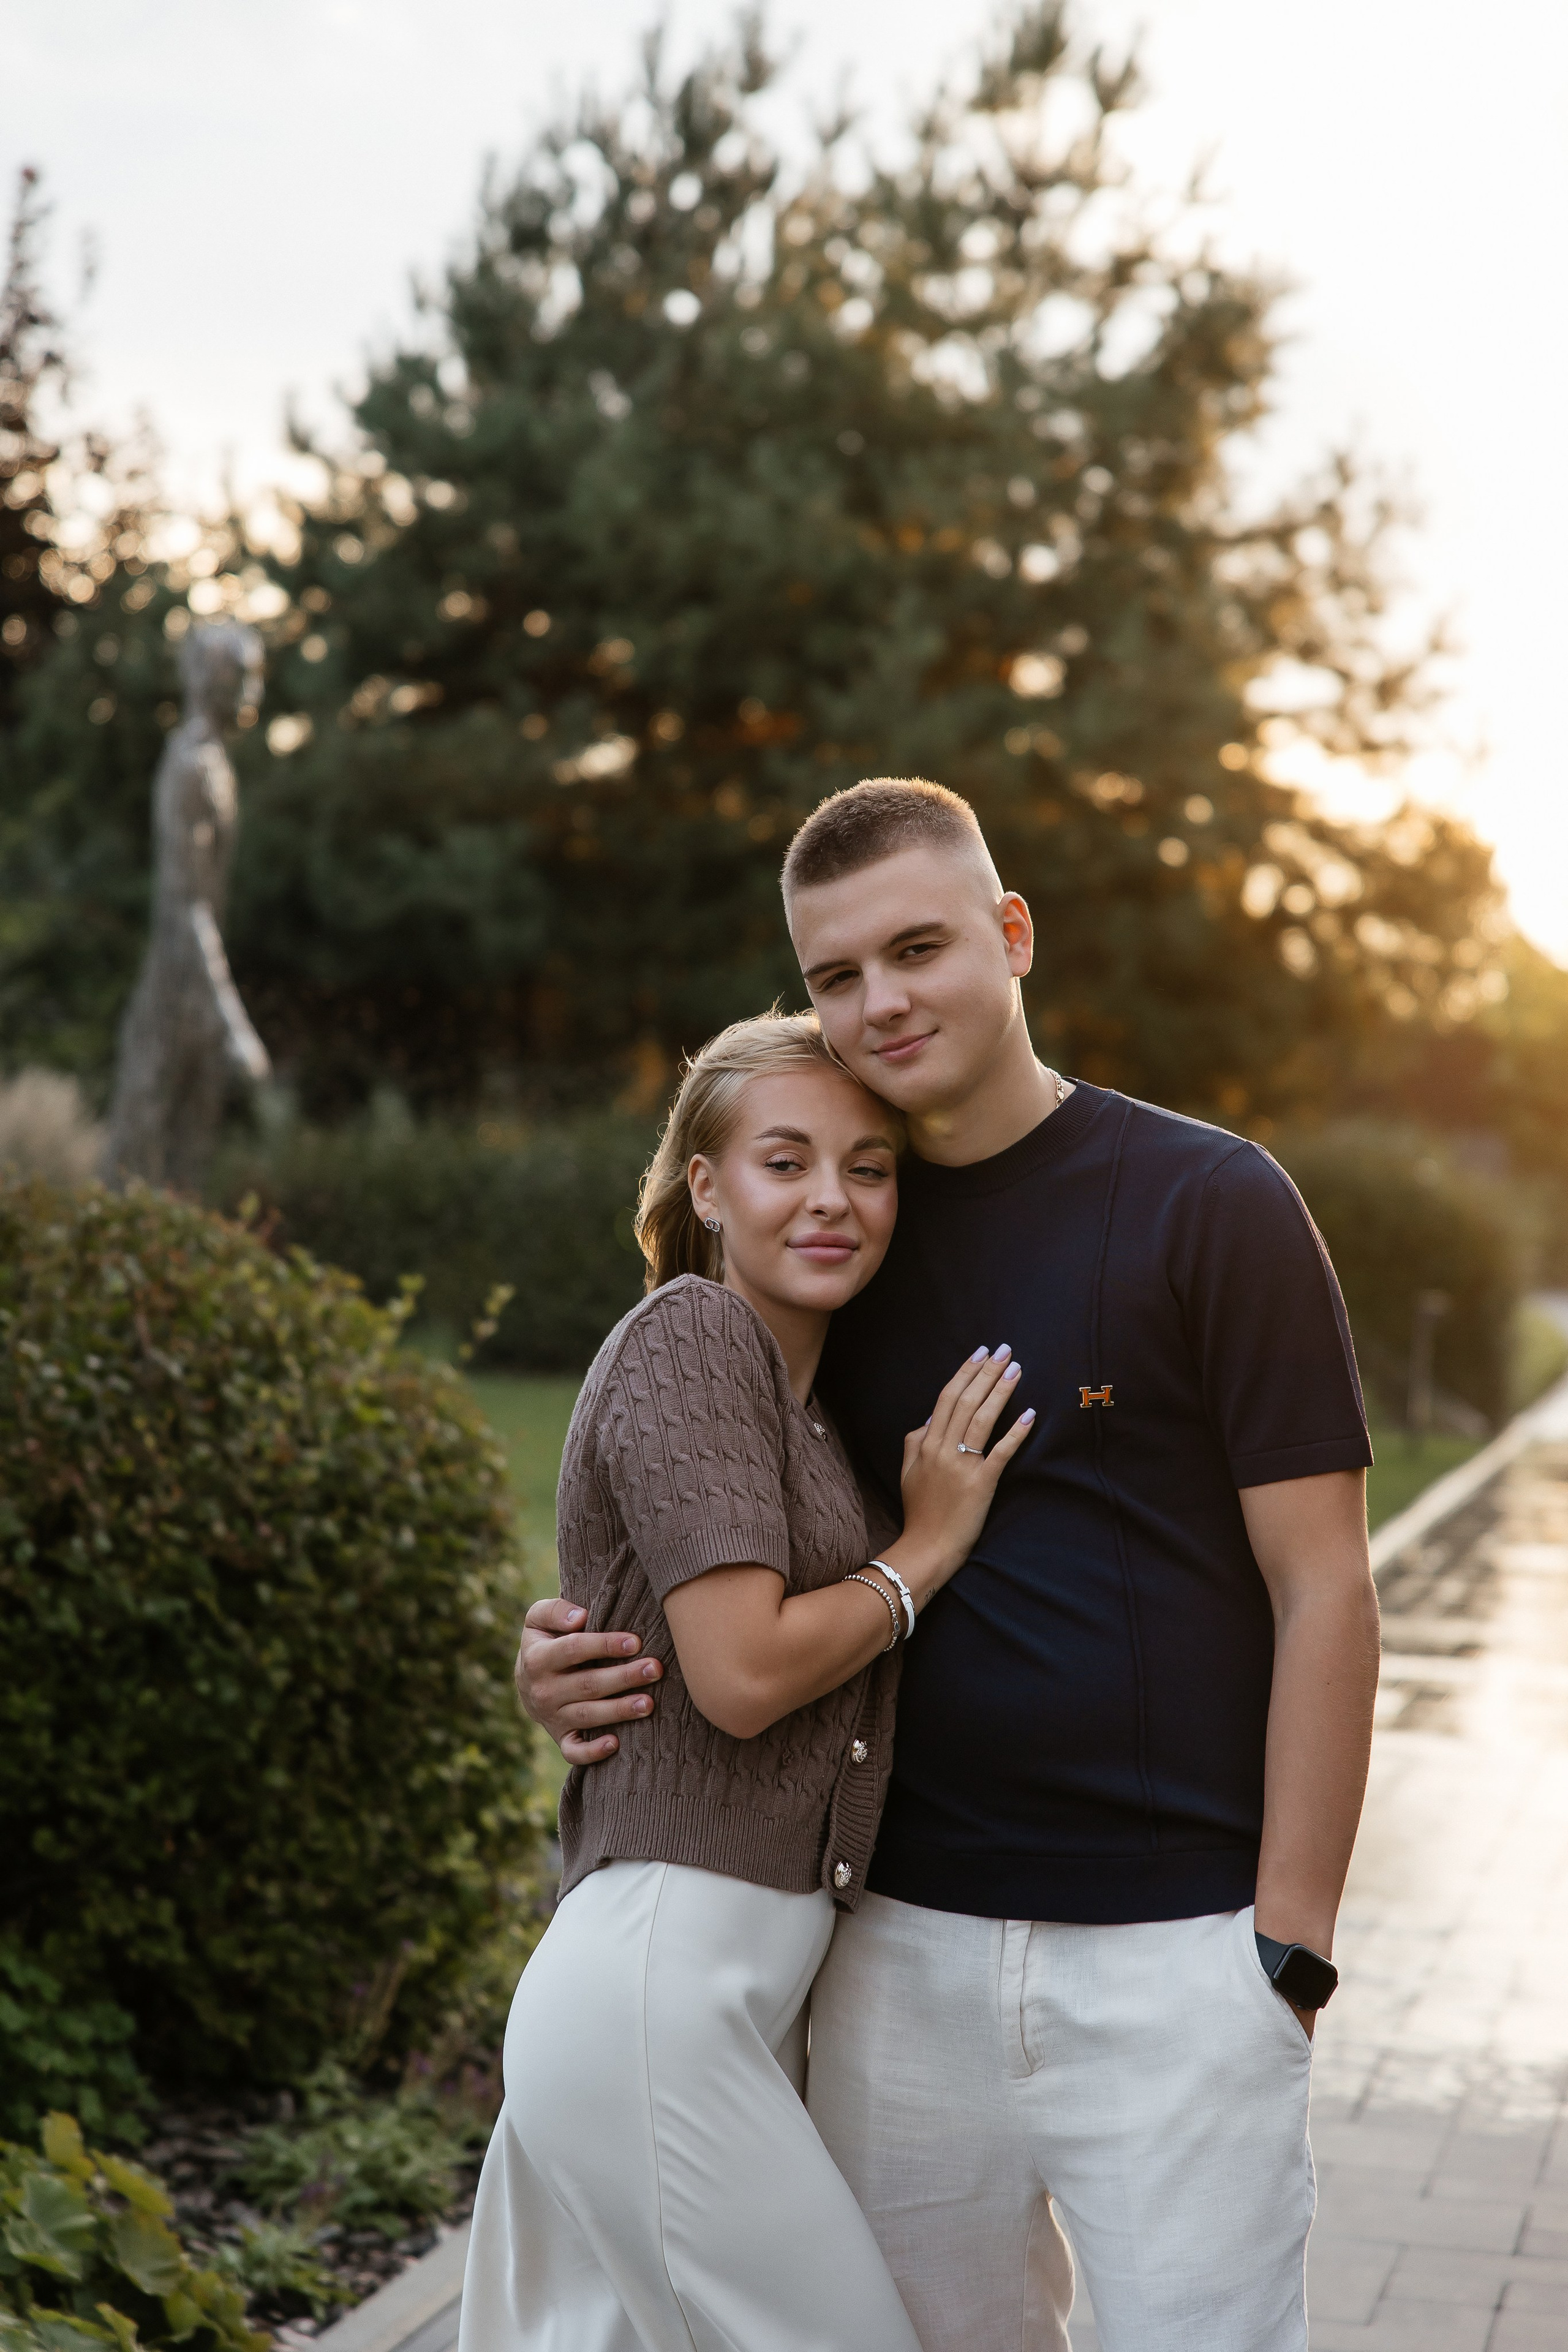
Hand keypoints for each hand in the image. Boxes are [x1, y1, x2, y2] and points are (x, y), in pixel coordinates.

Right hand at [514, 1595, 663, 1765]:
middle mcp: (544, 1690)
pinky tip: (616, 1743)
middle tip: (655, 1669)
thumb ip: (554, 1611)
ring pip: (588, 1716)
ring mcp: (552, 1717)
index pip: (574, 1649)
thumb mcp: (538, 1620)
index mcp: (538, 1658)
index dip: (605, 1645)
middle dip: (624, 1677)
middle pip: (588, 1684)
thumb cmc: (546, 1642)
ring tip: (649, 1703)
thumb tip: (579, 1617)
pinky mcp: (561, 1737)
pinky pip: (573, 1751)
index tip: (635, 1641)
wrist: (527, 1682)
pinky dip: (592, 1752)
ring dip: (620, 1711)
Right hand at [893, 1346, 1034, 1602]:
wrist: (927, 1547)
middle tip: (1005, 1350)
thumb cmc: (919, 1510)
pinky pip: (1000, 1453)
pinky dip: (1015, 1433)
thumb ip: (915, 1441)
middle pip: (966, 1401)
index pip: (946, 1398)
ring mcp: (962, 1466)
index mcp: (925, 1443)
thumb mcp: (908, 1471)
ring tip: (1016, 1369)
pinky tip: (1029, 1414)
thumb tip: (932, 1417)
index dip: (965, 1372)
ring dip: (1000, 1391)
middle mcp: (942, 1449)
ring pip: (982, 1419)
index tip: (981, 1353)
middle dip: (987, 1372)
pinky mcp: (981, 1484)